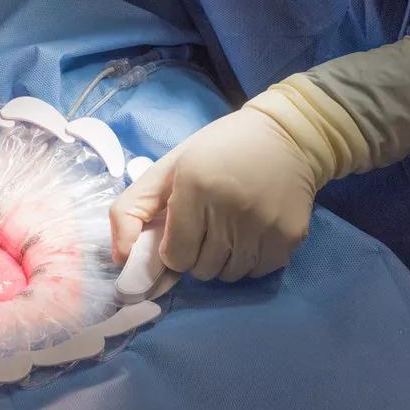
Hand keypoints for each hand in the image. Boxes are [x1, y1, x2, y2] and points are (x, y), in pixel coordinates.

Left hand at [110, 108, 315, 281]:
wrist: (288, 134)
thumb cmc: (219, 150)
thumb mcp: (169, 167)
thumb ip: (132, 208)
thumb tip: (120, 258)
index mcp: (194, 186)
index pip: (175, 256)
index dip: (173, 250)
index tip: (182, 230)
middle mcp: (229, 208)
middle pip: (201, 269)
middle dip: (197, 255)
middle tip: (207, 228)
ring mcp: (263, 224)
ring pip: (229, 275)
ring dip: (223, 261)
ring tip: (230, 231)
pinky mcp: (290, 235)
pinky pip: (259, 271)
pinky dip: (251, 261)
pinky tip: (253, 233)